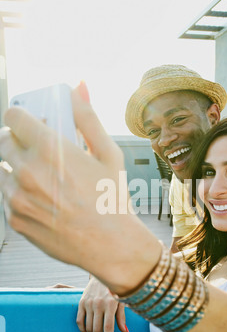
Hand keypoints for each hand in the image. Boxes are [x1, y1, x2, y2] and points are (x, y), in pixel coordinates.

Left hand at [0, 84, 160, 294]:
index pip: (13, 116)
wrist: (110, 245)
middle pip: (3, 140)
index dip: (21, 117)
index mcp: (50, 149)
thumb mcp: (108, 153)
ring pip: (2, 169)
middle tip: (38, 151)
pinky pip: (6, 196)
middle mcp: (27, 171)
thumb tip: (77, 87)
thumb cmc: (112, 199)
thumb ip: (88, 116)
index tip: (28, 123)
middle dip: (18, 141)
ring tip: (44, 179)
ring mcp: (17, 197)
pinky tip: (44, 200)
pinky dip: (19, 193)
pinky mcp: (14, 218)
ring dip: (17, 168)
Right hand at [76, 276, 128, 331]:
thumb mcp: (122, 300)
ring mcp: (88, 303)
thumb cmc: (116, 288)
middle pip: (97, 330)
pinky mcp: (81, 302)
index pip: (108, 328)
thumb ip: (122, 317)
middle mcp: (98, 304)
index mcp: (110, 304)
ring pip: (88, 327)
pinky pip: (79, 321)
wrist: (103, 272)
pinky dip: (83, 330)